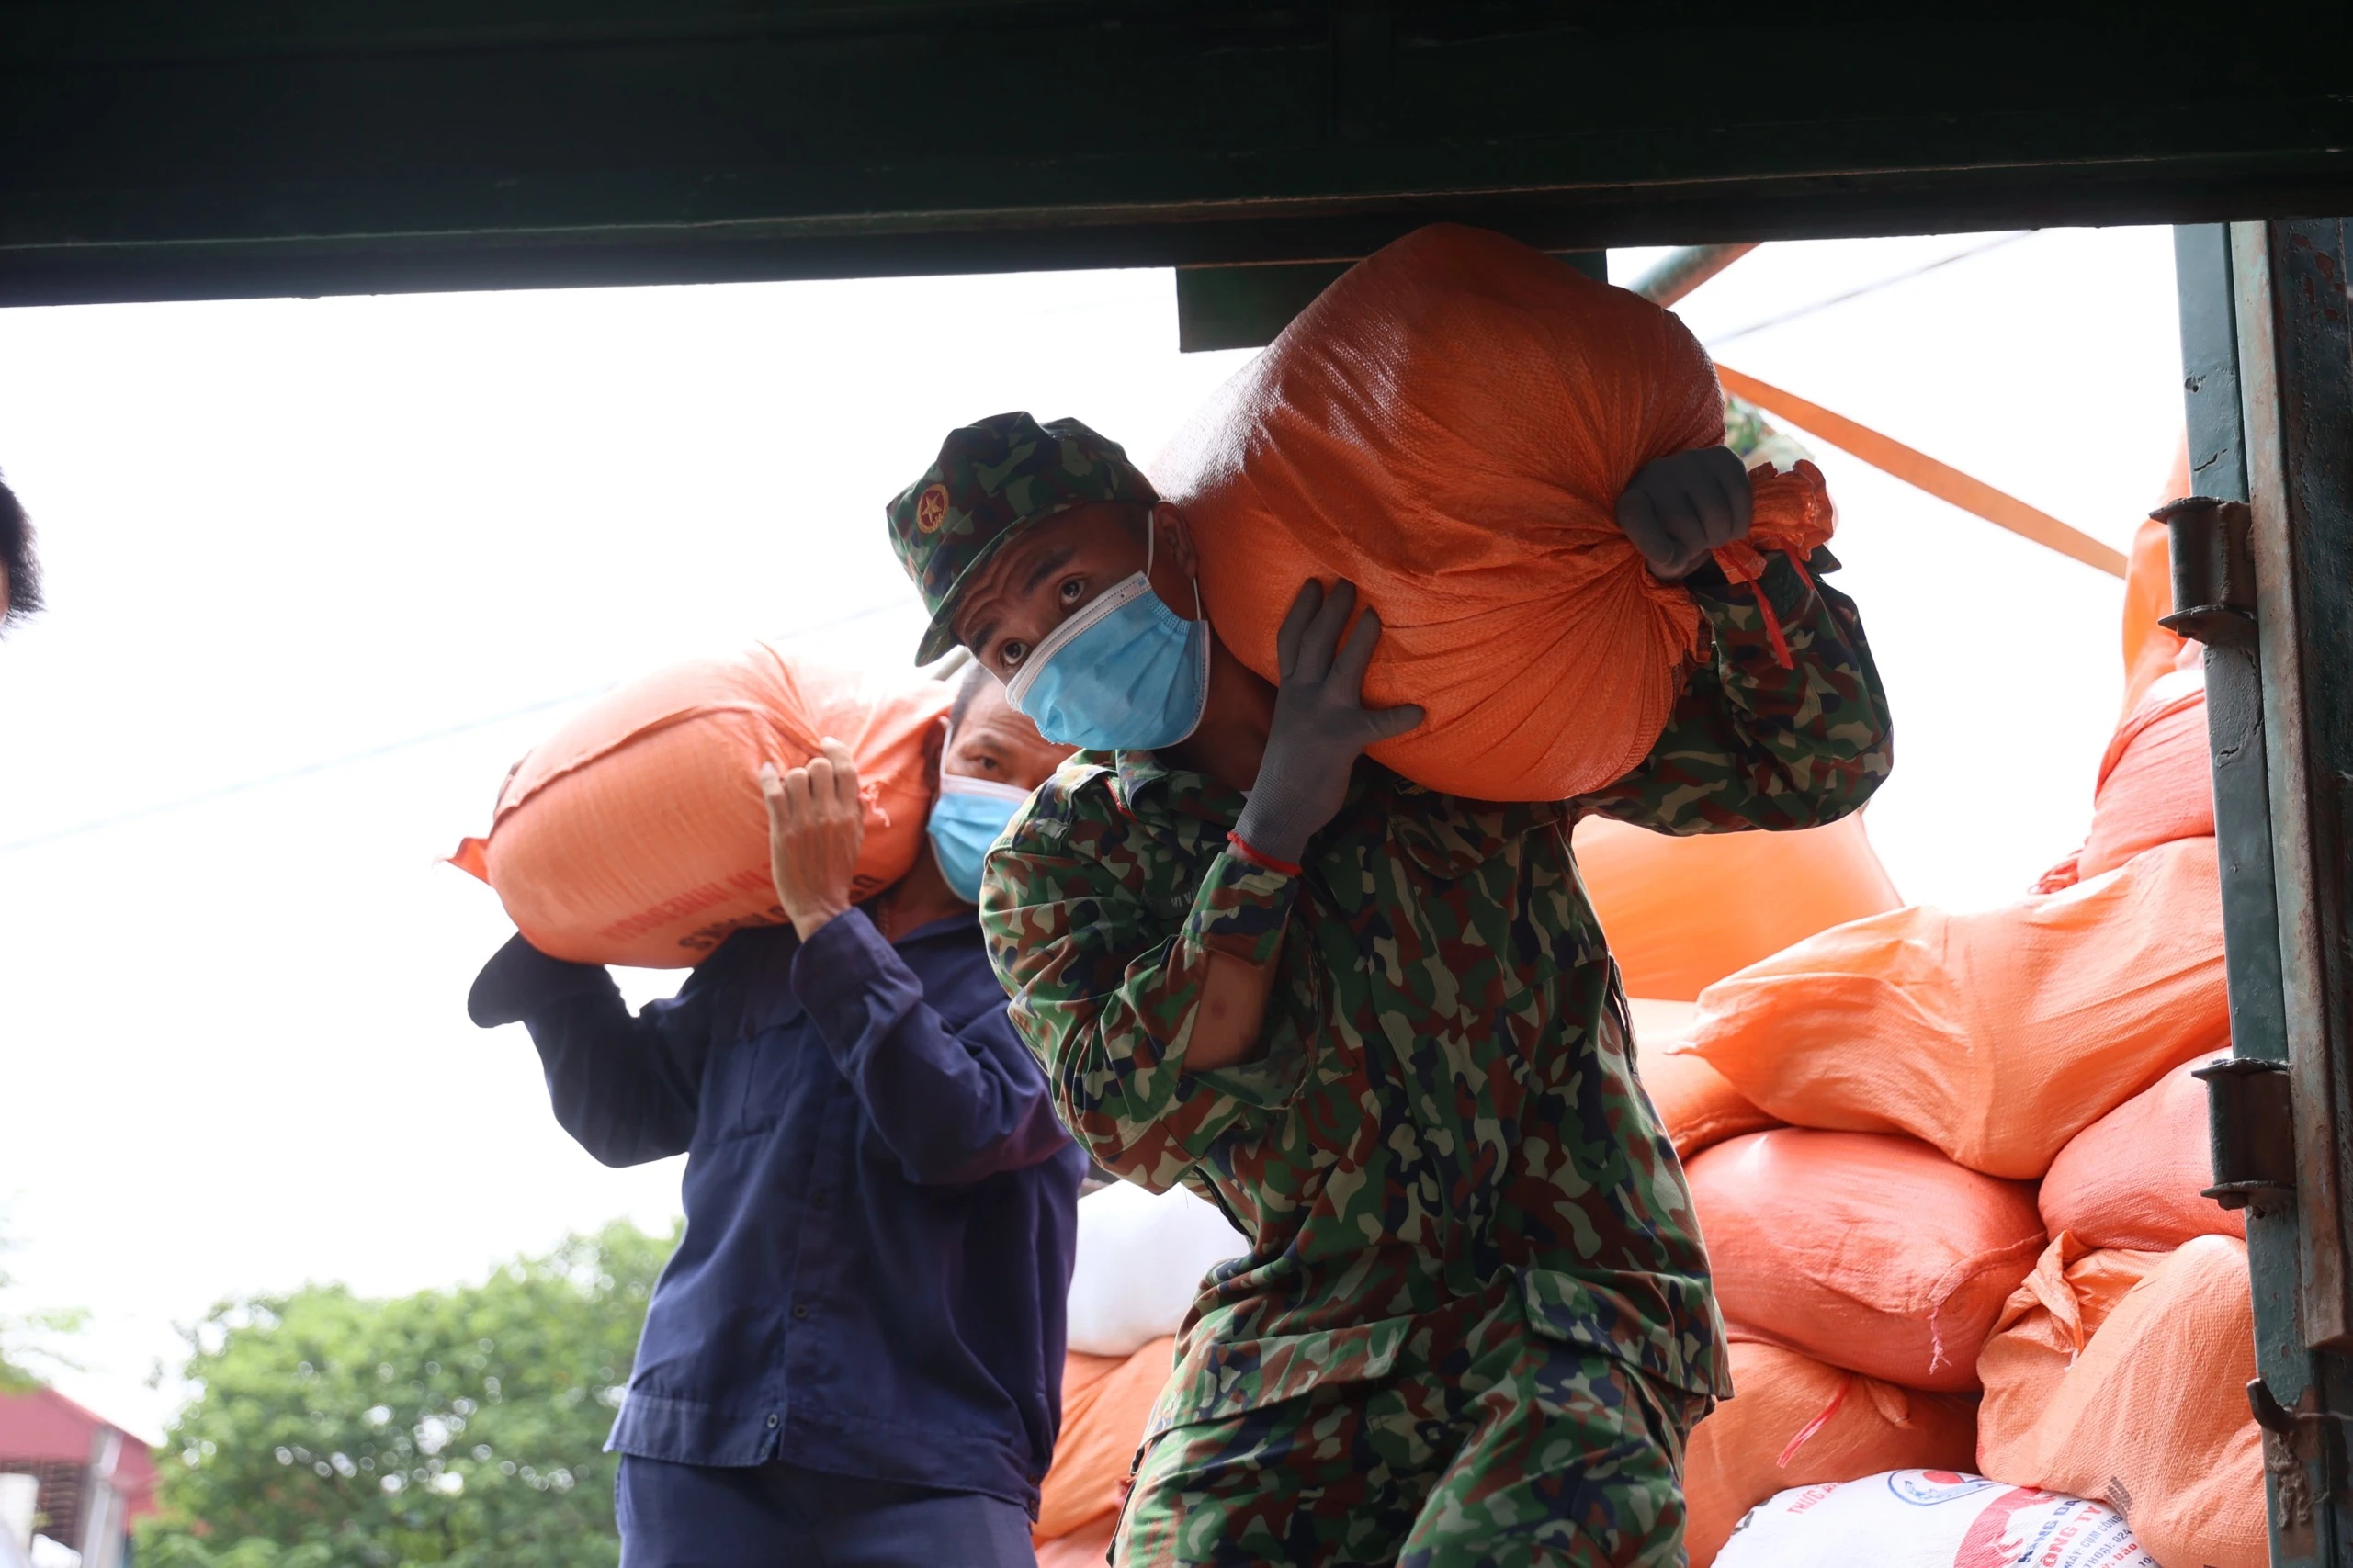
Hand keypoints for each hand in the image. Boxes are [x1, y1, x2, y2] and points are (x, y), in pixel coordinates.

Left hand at [761, 738, 864, 940]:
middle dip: (811, 766)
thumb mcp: (856, 841)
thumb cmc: (837, 872)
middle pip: (819, 766)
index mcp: (850, 815)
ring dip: (792, 777)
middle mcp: (830, 814)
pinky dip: (769, 776)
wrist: (819, 902)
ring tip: (790, 789)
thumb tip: (857, 792)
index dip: (836, 750)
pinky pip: (775, 792)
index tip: (826, 744)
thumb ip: (856, 814)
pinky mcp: (783, 830)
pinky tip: (767, 771)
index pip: (847, 769)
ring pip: (796, 775)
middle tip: (805, 779)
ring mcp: (805, 821)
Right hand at [1233, 579, 1424, 864]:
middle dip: (1331, 611)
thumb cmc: (1289, 766)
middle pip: (1314, 643)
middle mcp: (1300, 696)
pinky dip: (1398, 718)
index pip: (1289, 641)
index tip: (1313, 584)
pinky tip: (1418, 711)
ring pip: (1341, 669)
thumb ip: (1307, 698)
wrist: (1279, 810)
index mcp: (1288, 691)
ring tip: (1375, 616)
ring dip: (1359, 641)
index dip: (1300, 611)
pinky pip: (1376, 726)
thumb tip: (1328, 680)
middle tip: (1348, 583)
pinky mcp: (1341, 741)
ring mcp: (1320, 717)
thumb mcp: (1291, 722)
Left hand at [1615, 445, 1752, 577]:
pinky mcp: (1721, 457)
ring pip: (1716, 512)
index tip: (1666, 558)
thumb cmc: (1674, 537)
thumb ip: (1664, 562)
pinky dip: (1741, 521)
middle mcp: (1655, 473)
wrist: (1696, 505)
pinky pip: (1739, 495)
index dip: (1650, 541)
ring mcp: (1688, 460)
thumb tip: (1672, 555)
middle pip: (1685, 524)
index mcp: (1631, 501)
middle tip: (1698, 545)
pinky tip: (1732, 525)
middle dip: (1698, 546)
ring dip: (1721, 536)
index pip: (1635, 516)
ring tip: (1713, 535)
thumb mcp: (1662, 558)